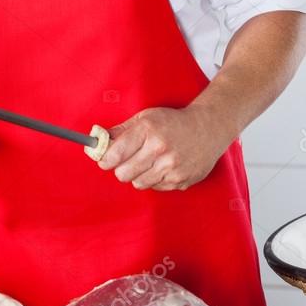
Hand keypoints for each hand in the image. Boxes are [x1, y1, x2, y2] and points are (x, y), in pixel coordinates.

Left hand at [96, 105, 230, 191]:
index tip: (104, 160)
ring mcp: (172, 167)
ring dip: (138, 175)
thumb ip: (121, 130)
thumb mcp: (146, 117)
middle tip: (126, 162)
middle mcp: (160, 149)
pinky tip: (163, 167)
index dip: (105, 159)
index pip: (115, 154)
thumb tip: (96, 141)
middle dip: (121, 169)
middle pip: (123, 174)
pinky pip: (156, 188)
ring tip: (148, 162)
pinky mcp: (182, 180)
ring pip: (138, 183)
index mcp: (148, 130)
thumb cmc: (173, 121)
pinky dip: (155, 180)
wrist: (208, 128)